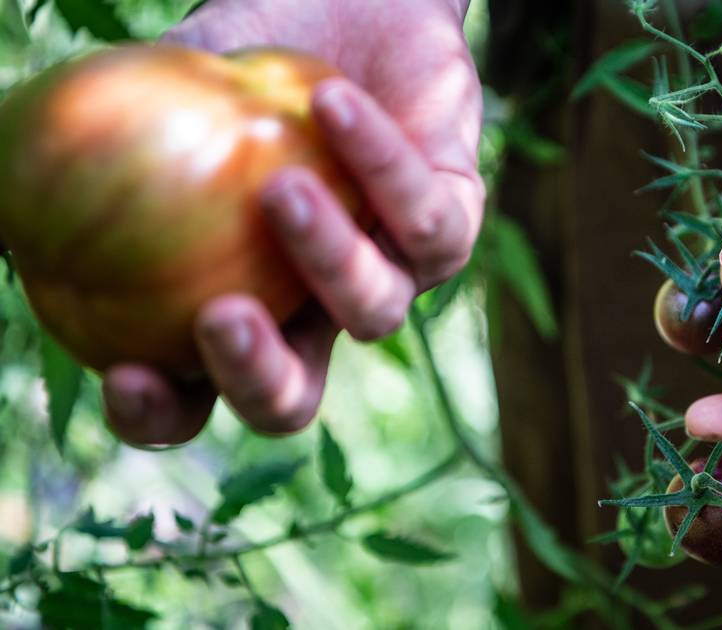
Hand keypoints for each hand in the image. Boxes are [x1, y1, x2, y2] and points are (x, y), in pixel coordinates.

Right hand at [103, 0, 482, 445]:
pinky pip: (425, 217)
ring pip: (374, 312)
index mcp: (242, 303)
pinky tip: (330, 104)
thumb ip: (99, 138)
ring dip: (326, 257)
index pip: (193, 392)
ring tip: (281, 186)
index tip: (127, 372)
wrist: (357, 1)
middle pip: (293, 399)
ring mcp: (394, 273)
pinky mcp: (456, 221)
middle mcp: (318, 308)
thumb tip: (6, 190)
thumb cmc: (249, 53)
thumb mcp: (162, 88)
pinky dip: (376, 162)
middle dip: (258, 379)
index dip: (158, 411)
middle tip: (221, 319)